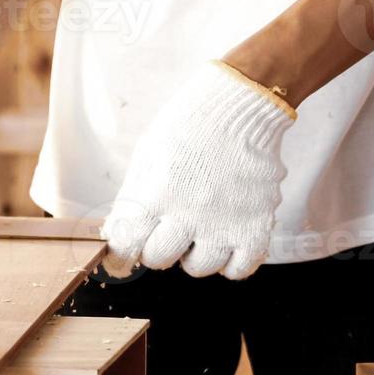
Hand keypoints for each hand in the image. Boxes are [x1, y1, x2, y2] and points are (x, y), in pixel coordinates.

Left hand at [101, 61, 295, 279]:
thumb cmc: (189, 126)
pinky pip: (240, 268)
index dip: (126, 246)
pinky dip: (230, 262)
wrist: (240, 106)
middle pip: (160, 259)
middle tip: (166, 229)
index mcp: (157, 194)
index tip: (131, 242)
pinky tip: (225, 241)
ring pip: (199, 268)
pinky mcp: (256, 225)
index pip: (128, 244)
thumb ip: (131, 198)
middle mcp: (190, 214)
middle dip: (157, 246)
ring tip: (198, 231)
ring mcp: (225, 223)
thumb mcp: (148, 155)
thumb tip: (117, 234)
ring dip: (193, 254)